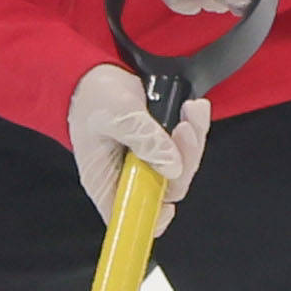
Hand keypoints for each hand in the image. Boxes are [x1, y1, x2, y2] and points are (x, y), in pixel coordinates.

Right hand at [64, 65, 207, 222]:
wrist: (96, 72)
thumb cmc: (94, 96)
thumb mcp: (117, 114)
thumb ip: (144, 139)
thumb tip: (171, 166)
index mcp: (105, 180)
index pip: (129, 216)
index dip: (152, 217)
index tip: (169, 203)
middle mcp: (128, 177)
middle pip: (169, 189)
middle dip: (185, 159)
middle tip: (184, 127)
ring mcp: (147, 163)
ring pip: (183, 167)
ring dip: (194, 140)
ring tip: (191, 108)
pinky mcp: (162, 148)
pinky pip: (187, 148)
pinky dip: (195, 128)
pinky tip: (193, 107)